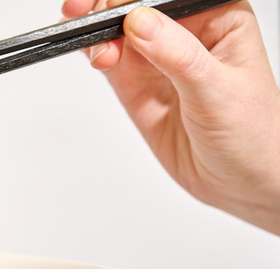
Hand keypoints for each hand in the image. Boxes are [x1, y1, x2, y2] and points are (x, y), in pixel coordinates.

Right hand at [63, 0, 279, 234]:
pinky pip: (109, 58)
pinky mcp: (137, 84)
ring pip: (117, 30)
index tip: (114, 9)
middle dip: (107, 9)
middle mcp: (187, 33)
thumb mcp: (216, 90)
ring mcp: (159, 59)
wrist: (241, 182)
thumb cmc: (252, 134)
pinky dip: (95, 53)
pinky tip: (97, 57)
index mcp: (218, 18)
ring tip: (93, 46)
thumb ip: (175, 54)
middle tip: (85, 15)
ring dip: (96, 30)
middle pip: (136, 9)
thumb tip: (139, 21)